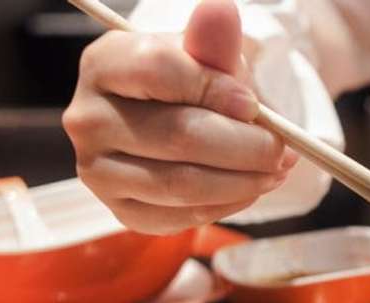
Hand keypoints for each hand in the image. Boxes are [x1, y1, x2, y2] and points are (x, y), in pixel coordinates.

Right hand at [63, 0, 297, 233]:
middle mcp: (88, 118)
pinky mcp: (119, 210)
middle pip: (178, 135)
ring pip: (182, 183)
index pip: (158, 72)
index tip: (253, 104)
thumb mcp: (204, 56)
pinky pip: (181, 216)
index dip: (215, 89)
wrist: (172, 122)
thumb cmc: (189, 84)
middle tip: (281, 148)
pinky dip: (226, 204)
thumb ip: (212, 41)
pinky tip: (248, 187)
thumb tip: (221, 11)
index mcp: (103, 64)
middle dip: (244, 145)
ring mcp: (98, 170)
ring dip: (243, 180)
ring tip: (276, 169)